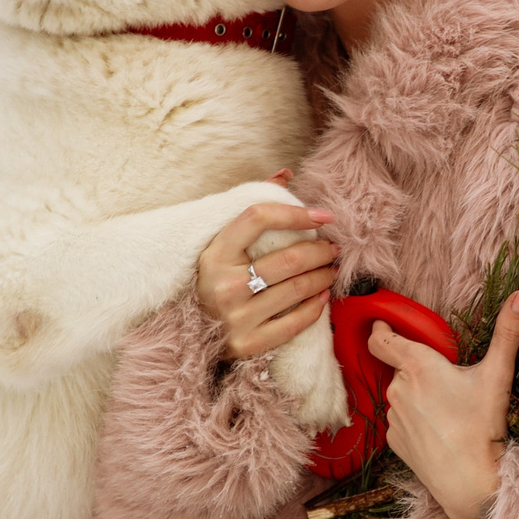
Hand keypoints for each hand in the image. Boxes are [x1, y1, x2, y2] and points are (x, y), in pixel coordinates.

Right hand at [195, 191, 337, 359]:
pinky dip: (315, 307)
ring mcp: (236, 317)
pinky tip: (323, 296)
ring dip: (323, 277)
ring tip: (330, 269)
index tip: (322, 216)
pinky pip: (294, 323)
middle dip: (320, 251)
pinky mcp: (247, 343)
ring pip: (296, 290)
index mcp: (214, 254)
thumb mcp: (221, 245)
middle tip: (332, 249)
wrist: (187, 335)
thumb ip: (251, 210)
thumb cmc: (211, 280)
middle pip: (288, 259)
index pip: (258, 218)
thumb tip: (285, 175)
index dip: (295, 213)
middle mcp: (224, 285)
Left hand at [366, 283, 518, 518]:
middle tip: (449, 382)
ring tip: (448, 411)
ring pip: (402, 395)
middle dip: (419, 370)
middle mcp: (398, 388)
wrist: (470, 482)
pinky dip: (416, 420)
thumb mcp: (498, 374)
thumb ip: (509, 329)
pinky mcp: (394, 441)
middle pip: (401, 368)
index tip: (383, 325)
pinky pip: (402, 420)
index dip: (380, 329)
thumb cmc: (483, 426)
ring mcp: (393, 416)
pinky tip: (439, 431)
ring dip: (418, 396)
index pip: (381, 339)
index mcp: (418, 366)